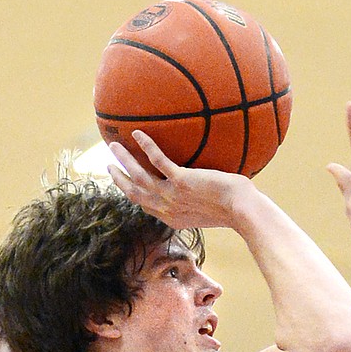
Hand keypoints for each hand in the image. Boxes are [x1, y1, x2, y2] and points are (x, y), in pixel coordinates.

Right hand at [108, 133, 252, 229]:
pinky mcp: (181, 181)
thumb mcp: (208, 210)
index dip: (131, 193)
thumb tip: (200, 188)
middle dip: (119, 179)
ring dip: (124, 161)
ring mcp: (173, 196)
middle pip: (134, 193)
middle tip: (108, 165)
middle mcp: (168, 210)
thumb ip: (196, 201)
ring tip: (113, 146)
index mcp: (172, 218)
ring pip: (139, 177)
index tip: (124, 182)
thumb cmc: (233, 209)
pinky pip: (157, 160)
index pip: (145, 205)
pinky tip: (137, 133)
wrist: (242, 210)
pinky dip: (146, 145)